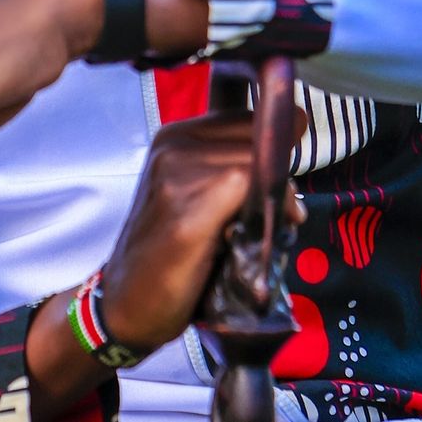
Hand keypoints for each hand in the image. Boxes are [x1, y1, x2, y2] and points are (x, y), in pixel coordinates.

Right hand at [97, 109, 306, 354]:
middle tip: (285, 210)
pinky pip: (243, 186)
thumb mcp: (196, 192)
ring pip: (252, 161)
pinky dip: (265, 208)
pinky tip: (263, 233)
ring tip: (274, 223)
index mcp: (175, 136)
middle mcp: (171, 147)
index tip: (282, 178)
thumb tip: (294, 136)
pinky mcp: (184, 214)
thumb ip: (231, 163)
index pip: (245, 117)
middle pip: (252, 137)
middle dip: (278, 171)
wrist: (126, 304)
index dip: (273, 147)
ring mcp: (173, 177)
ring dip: (276, 194)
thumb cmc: (170, 251)